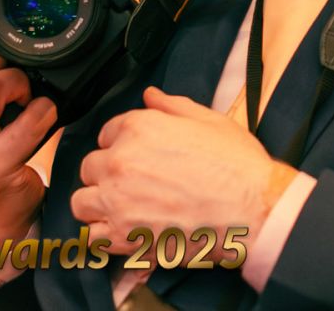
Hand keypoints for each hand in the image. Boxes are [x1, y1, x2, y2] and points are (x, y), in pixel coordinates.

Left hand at [71, 87, 297, 258]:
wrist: (252, 209)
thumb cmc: (236, 166)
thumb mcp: (209, 121)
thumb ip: (172, 106)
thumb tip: (151, 95)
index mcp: (139, 128)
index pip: (107, 132)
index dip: (121, 144)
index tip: (136, 156)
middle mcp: (120, 161)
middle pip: (91, 167)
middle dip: (108, 174)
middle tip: (133, 184)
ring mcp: (117, 200)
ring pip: (81, 202)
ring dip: (98, 204)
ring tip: (121, 208)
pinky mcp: (122, 236)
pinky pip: (90, 238)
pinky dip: (101, 237)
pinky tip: (121, 232)